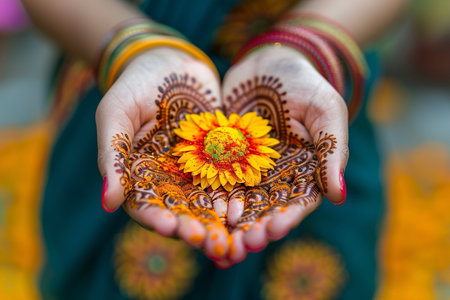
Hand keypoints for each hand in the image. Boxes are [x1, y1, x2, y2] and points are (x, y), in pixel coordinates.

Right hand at [96, 49, 230, 259]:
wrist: (168, 61)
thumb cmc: (134, 86)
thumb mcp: (115, 114)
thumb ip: (112, 155)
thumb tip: (108, 203)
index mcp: (139, 175)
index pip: (146, 206)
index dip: (157, 219)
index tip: (170, 228)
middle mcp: (169, 178)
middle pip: (181, 211)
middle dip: (194, 227)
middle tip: (208, 242)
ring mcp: (196, 169)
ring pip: (208, 201)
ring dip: (219, 220)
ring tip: (232, 236)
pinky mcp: (221, 157)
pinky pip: (230, 178)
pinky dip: (238, 195)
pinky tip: (248, 208)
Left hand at [218, 45, 347, 265]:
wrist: (268, 61)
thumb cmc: (304, 83)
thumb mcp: (326, 110)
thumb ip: (333, 150)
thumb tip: (338, 195)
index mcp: (305, 170)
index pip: (297, 202)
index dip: (286, 218)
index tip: (273, 230)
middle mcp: (276, 175)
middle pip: (266, 209)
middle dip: (255, 227)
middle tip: (242, 244)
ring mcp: (249, 167)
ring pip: (240, 201)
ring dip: (230, 222)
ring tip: (220, 239)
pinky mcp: (224, 156)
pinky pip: (216, 180)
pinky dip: (211, 198)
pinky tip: (202, 213)